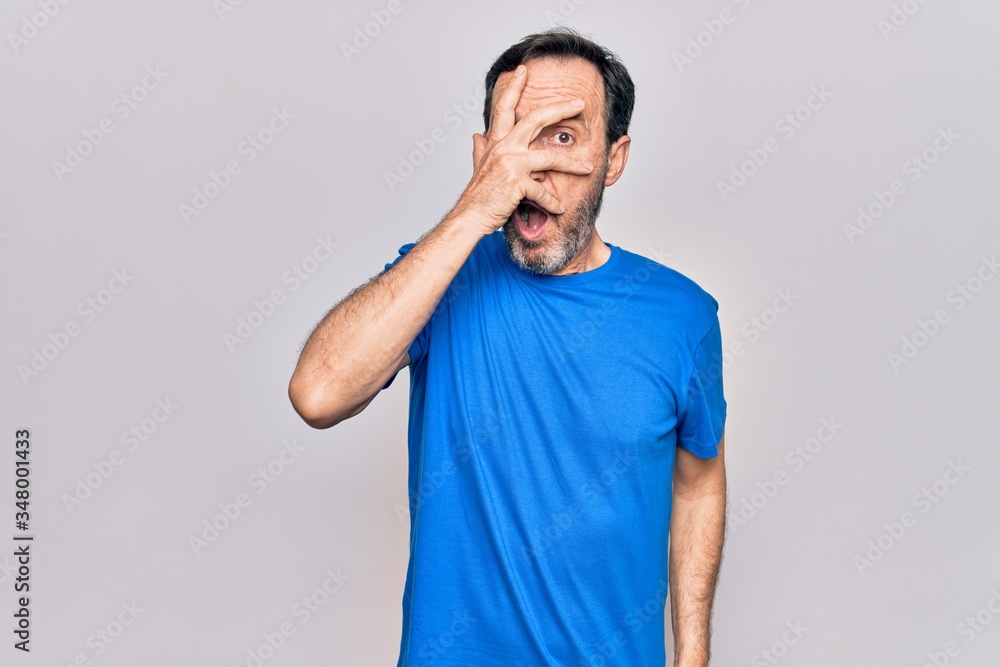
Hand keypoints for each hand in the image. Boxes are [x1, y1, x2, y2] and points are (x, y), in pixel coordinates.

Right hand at [454, 64, 594, 235]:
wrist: (470, 217)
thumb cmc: (478, 195)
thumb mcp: (480, 167)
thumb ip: (481, 149)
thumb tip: (478, 134)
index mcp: (497, 142)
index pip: (505, 108)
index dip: (513, 88)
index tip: (523, 69)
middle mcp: (504, 148)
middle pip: (535, 120)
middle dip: (560, 108)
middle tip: (579, 102)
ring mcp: (510, 164)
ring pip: (550, 158)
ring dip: (572, 164)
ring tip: (589, 168)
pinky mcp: (516, 183)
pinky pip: (542, 191)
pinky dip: (552, 202)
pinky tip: (560, 208)